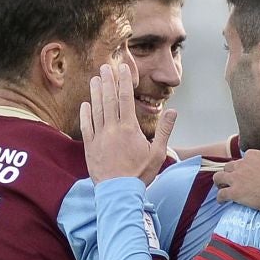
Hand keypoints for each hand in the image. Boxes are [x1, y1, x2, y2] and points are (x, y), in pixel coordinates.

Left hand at [81, 62, 176, 184]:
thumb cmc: (140, 174)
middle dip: (107, 81)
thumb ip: (164, 130)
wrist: (119, 193)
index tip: (123, 68)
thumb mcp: (158, 153)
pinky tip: (85, 104)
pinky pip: (86, 126)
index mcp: (129, 129)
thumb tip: (173, 111)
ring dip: (95, 93)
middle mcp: (112, 129)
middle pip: (109, 99)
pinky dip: (85, 114)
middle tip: (105, 67)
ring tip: (95, 79)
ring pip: (96, 110)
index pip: (125, 98)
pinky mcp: (89, 147)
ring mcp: (99, 138)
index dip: (124, 81)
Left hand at [212, 145, 259, 215]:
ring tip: (222, 186)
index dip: (249, 163)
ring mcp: (237, 179)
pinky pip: (221, 194)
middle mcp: (243, 165)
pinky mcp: (235, 193)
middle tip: (235, 178)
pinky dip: (220, 197)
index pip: (248, 156)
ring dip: (220, 181)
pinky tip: (222, 201)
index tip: (253, 169)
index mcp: (255, 155)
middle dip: (231, 171)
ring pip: (219, 177)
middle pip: (230, 165)